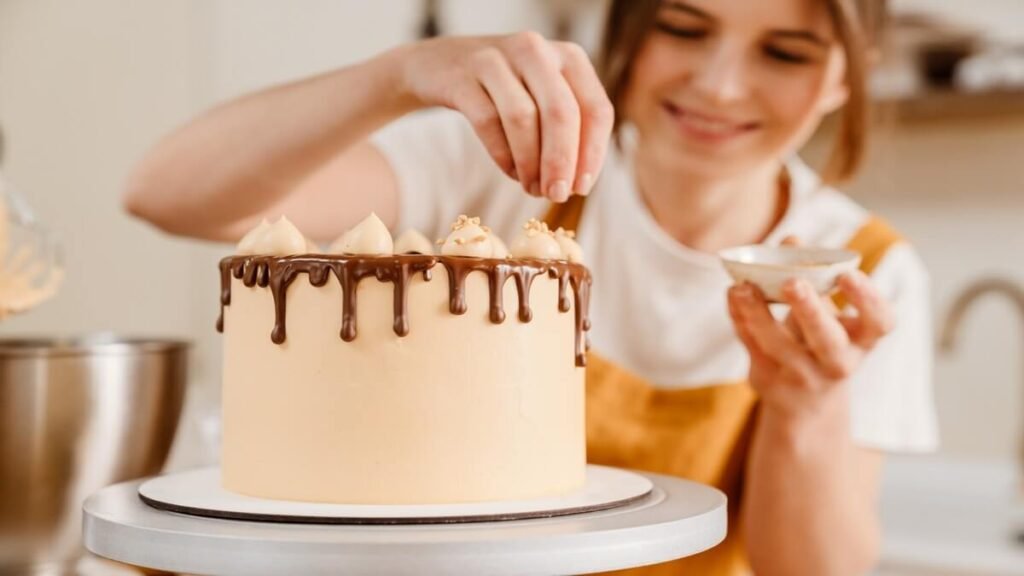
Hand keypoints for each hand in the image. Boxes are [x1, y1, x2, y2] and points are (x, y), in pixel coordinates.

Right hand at [395, 32, 613, 201]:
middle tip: (556, 195)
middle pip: (561, 112)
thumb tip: (577, 183)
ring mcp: (496, 60)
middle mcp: (536, 51)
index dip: (592, 154)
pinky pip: (487, 121)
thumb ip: (568, 133)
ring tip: (532, 188)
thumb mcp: (544, 99)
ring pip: (523, 117)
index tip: (581, 188)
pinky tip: (511, 172)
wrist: (438, 66)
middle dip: (561, 161)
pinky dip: (503, 154)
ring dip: (530, 163)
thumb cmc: (504, 92)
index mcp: (569, 57)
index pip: (595, 109)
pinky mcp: (462, 77)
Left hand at [726, 272, 894, 418]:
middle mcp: (838, 363)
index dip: (867, 299)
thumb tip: (792, 239)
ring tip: (743, 286)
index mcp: (862, 340)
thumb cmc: (821, 343)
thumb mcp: (827, 313)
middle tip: (793, 282)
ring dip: (758, 313)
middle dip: (810, 311)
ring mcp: (803, 376)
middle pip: (828, 340)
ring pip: (780, 346)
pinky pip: (751, 346)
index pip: (880, 322)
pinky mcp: (770, 380)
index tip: (849, 274)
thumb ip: (812, 277)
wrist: (806, 404)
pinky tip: (733, 294)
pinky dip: (739, 318)